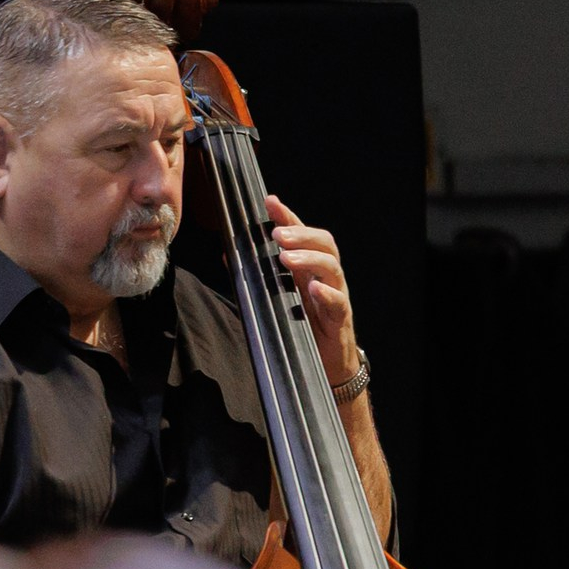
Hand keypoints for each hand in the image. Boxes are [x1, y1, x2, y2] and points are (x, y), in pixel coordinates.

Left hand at [265, 195, 361, 382]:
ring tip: (286, 256)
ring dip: (309, 258)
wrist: (325, 367)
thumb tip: (228, 253)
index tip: (270, 201)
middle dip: (301, 233)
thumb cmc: (301, 329)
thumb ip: (256, 276)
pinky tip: (313, 288)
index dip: (289, 216)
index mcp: (309, 270)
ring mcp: (336, 296)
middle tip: (277, 232)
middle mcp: (325, 278)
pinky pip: (338, 302)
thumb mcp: (276, 298)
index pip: (303, 235)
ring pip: (332, 267)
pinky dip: (327, 293)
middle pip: (324, 243)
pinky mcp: (340, 320)